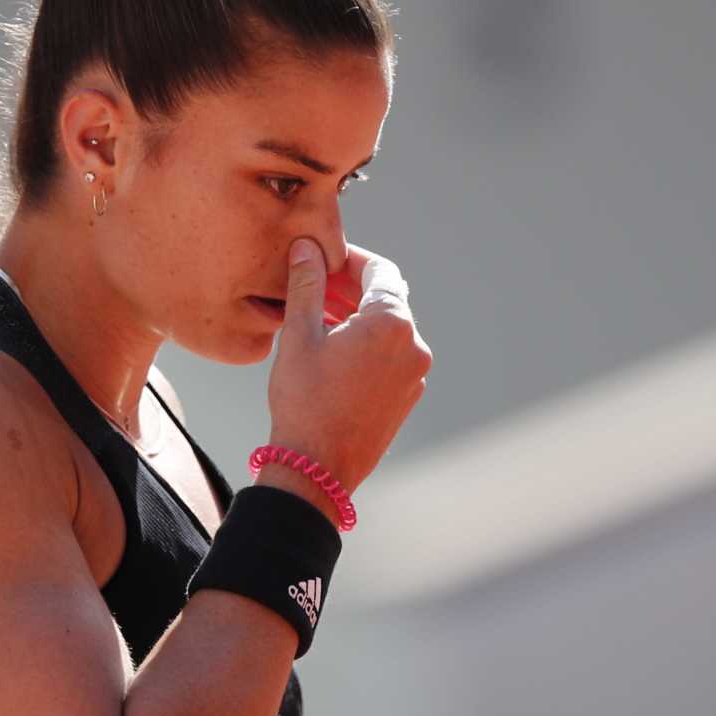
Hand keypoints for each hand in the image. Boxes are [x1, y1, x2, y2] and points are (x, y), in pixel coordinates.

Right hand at [265, 239, 430, 506]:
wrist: (318, 468)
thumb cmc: (305, 399)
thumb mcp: (300, 335)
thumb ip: (307, 284)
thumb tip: (307, 247)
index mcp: (391, 323)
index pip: (379, 270)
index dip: (350, 259)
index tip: (323, 258)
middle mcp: (413, 345)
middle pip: (386, 299)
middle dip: (350, 288)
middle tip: (314, 284)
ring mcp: (415, 374)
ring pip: (388, 329)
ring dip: (357, 317)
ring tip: (316, 317)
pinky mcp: (407, 396)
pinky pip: (390, 356)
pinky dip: (366, 344)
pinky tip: (333, 351)